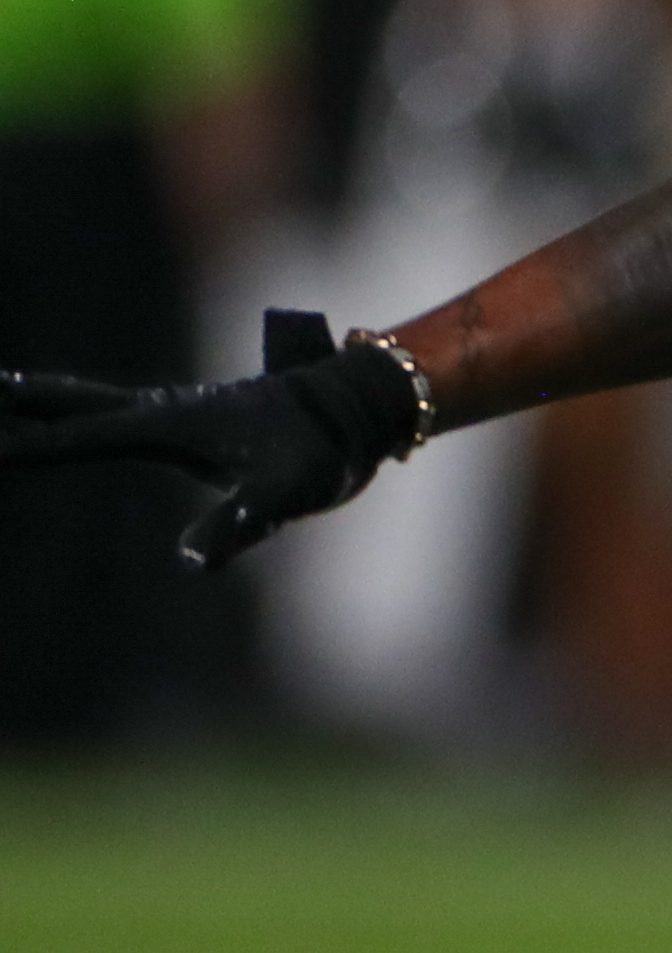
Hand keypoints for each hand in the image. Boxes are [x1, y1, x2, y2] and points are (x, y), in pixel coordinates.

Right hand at [0, 310, 422, 568]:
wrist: (357, 409)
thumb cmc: (323, 450)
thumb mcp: (286, 493)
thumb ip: (241, 523)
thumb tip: (194, 560)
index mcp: (170, 425)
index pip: (85, 438)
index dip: (34, 445)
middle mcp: (164, 413)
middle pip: (78, 405)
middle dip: (27, 400)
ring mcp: (178, 415)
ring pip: (96, 404)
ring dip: (49, 401)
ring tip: (7, 392)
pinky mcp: (195, 423)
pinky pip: (122, 416)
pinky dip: (85, 414)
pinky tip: (80, 420)